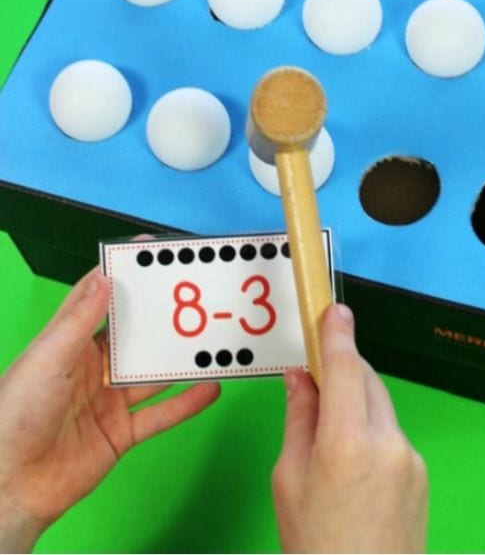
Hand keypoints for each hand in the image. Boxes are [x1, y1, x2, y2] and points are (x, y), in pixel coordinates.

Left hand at [0, 267, 219, 552]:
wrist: (11, 487)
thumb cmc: (18, 414)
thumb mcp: (48, 360)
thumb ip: (80, 321)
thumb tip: (105, 277)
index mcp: (68, 345)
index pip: (97, 301)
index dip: (121, 275)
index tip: (149, 252)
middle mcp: (92, 369)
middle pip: (134, 338)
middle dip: (160, 318)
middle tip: (194, 296)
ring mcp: (109, 402)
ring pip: (152, 376)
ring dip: (179, 361)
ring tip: (211, 340)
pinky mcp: (122, 433)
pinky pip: (160, 415)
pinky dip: (187, 404)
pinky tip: (210, 388)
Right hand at [272, 304, 427, 552]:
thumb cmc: (313, 543)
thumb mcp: (289, 480)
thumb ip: (299, 418)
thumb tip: (301, 376)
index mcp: (347, 444)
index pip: (344, 369)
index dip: (337, 335)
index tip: (333, 311)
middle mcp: (388, 442)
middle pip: (366, 380)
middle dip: (342, 369)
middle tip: (315, 375)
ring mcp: (411, 457)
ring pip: (379, 404)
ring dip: (355, 399)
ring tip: (329, 429)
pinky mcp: (421, 470)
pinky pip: (391, 431)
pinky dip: (370, 427)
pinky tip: (353, 459)